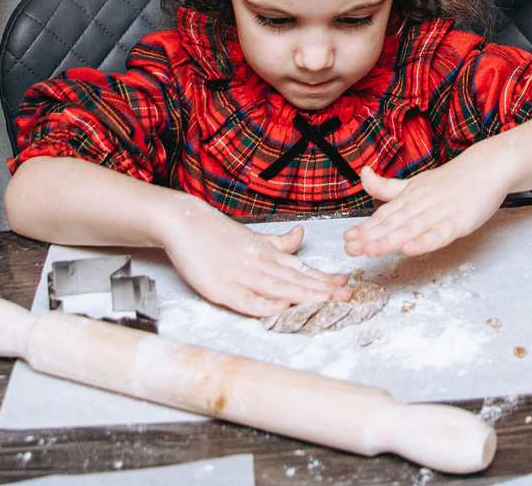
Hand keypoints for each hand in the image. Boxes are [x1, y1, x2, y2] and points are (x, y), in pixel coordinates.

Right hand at [158, 209, 351, 318]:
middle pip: (295, 280)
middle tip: (347, 296)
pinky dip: (264, 304)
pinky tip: (281, 307)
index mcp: (268, 254)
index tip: (346, 284)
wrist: (184, 223)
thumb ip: (279, 243)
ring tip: (326, 301)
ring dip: (303, 295)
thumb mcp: (255, 238)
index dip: (324, 278)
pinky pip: (246, 299)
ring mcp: (241, 276)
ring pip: (278, 288)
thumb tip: (301, 236)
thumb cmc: (217, 234)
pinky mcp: (221, 287)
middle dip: (322, 290)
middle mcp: (259, 265)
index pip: (301, 269)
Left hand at [343, 156, 510, 258]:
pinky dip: (425, 242)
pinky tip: (410, 249)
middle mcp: (420, 204)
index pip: (383, 215)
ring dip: (389, 240)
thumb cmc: (452, 179)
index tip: (346, 238)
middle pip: (393, 223)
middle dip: (370, 237)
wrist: (487, 166)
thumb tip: (363, 174)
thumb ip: (388, 186)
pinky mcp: (459, 221)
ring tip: (370, 250)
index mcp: (409, 197)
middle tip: (350, 248)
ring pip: (410, 229)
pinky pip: (439, 234)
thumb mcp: (415, 182)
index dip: (364, 228)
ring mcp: (439, 212)